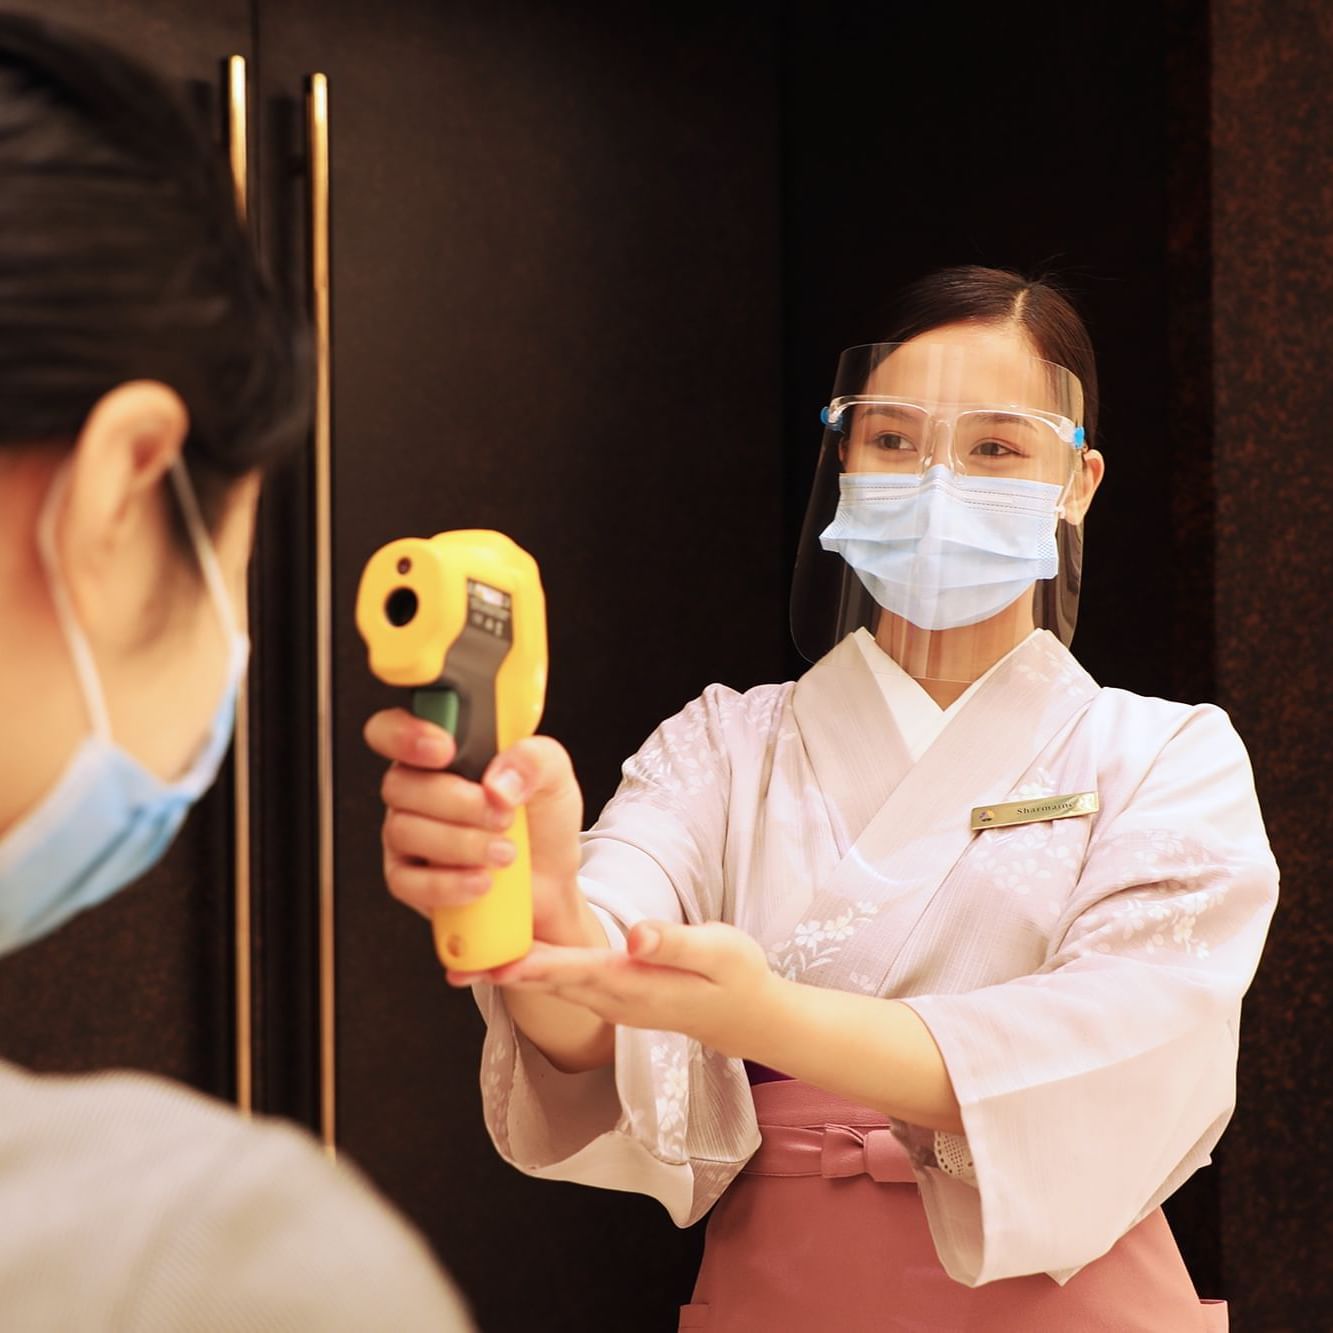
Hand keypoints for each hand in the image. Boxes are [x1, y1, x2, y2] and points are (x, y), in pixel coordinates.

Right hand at [364, 709, 587, 944]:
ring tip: (506, 852)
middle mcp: (416, 789)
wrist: (551, 878)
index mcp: (441, 752)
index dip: (405, 735)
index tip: (446, 751)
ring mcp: (406, 834)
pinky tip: (482, 881)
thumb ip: (534, 759)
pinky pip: (406, 881)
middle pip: (399, 784)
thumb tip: (498, 781)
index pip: (392, 730)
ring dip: (462, 844)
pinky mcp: (407, 879)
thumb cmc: (542, 819)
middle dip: (457, 802)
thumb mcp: (554, 776)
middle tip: (503, 816)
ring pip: (403, 831)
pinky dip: (448, 883)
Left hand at [478, 919, 782, 1058]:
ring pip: (554, 989)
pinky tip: (515, 961)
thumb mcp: (717, 951)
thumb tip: (635, 936)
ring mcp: (613, 1005)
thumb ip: (674, 943)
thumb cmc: (735, 976)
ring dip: (514, 976)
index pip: (576, 972)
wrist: (748, 1016)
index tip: (494, 964)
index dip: (534, 966)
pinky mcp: (615, 999)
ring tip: (469, 964)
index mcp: (636, 984)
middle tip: (454, 968)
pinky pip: (567, 987)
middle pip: (551, 986)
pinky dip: (537, 974)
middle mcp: (616, 1000)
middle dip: (504, 975)